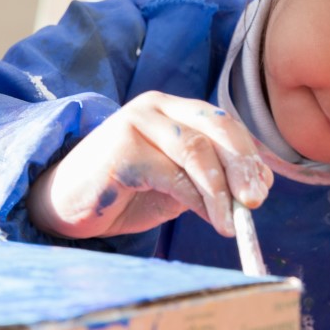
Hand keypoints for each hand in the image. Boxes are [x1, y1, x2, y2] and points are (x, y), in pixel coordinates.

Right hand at [27, 92, 273, 239]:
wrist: (65, 208)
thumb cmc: (124, 196)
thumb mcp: (176, 186)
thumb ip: (210, 181)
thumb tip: (258, 188)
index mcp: (172, 109)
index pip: (222, 123)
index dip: (248, 155)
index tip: (264, 189)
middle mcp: (155, 107)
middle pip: (215, 128)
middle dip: (242, 166)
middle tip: (256, 201)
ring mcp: (136, 122)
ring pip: (197, 151)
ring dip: (221, 191)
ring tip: (232, 223)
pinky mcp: (122, 147)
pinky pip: (173, 173)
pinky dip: (198, 199)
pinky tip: (211, 219)